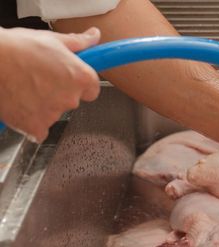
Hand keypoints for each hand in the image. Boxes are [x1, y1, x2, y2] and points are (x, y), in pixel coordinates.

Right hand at [0, 27, 100, 142]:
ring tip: (24, 88)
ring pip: (53, 114)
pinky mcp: (35, 127)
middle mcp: (71, 98)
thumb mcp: (52, 39)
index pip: (92, 89)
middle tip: (38, 78)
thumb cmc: (17, 48)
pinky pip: (39, 131)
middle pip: (71, 101)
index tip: (68, 79)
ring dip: (42, 106)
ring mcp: (54, 114)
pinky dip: (30, 123)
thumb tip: (94, 36)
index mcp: (80, 78)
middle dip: (58, 93)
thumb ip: (78, 42)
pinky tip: (20, 106)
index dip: (79, 84)